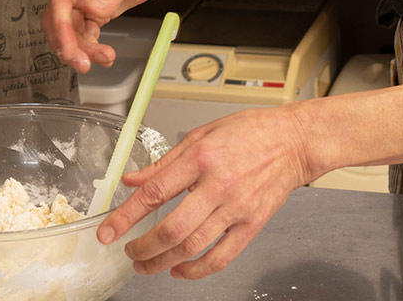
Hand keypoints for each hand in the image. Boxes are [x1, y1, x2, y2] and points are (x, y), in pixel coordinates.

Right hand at [44, 0, 178, 71]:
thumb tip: (93, 10)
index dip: (61, 25)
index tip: (68, 47)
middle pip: (60, 17)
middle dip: (67, 42)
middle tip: (82, 63)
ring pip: (72, 29)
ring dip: (83, 48)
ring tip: (105, 58)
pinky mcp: (97, 9)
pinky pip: (87, 32)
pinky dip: (92, 46)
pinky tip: (105, 55)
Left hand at [100, 104, 317, 279]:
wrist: (294, 141)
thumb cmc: (250, 132)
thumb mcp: (200, 134)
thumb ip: (163, 162)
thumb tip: (132, 179)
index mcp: (200, 157)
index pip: (154, 192)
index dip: (126, 216)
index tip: (108, 232)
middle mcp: (217, 184)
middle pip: (172, 228)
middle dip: (144, 247)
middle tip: (130, 252)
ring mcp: (236, 207)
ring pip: (193, 246)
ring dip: (163, 262)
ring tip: (148, 265)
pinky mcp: (253, 224)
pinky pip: (222, 256)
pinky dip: (197, 270)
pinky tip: (181, 270)